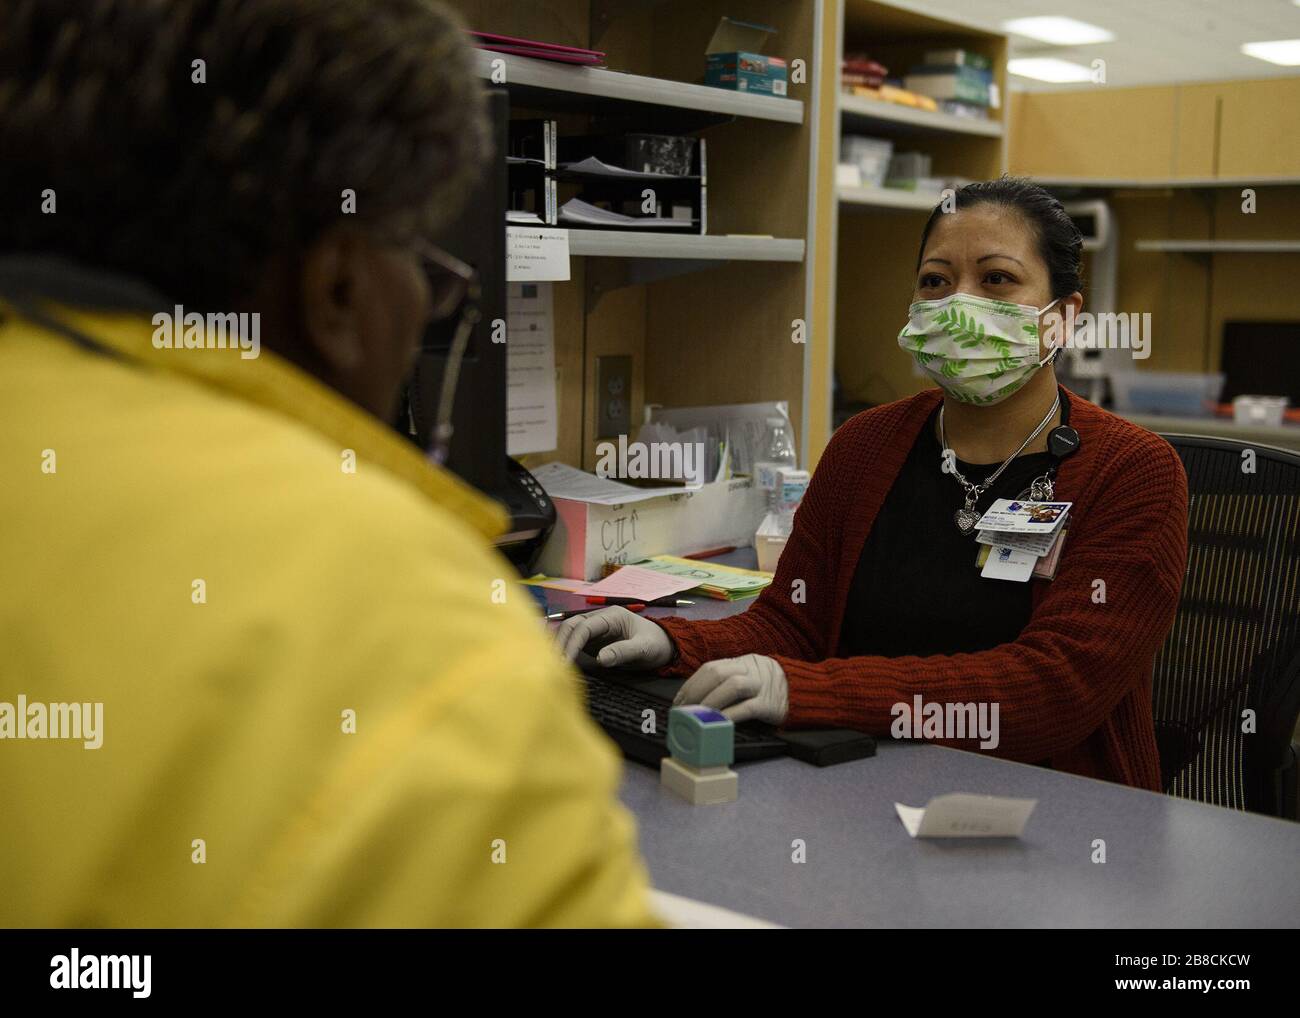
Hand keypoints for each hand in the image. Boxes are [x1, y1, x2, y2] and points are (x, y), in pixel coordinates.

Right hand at [553, 606, 674, 669]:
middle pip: (572, 625)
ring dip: (559, 645)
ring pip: (569, 631)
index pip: (585, 626)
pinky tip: (556, 660)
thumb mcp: (644, 648)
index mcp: (612, 616)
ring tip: (552, 664)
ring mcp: (595, 629)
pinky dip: (564, 648)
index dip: (573, 642)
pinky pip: (574, 641)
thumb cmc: (655, 644)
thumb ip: (623, 652)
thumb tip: (600, 659)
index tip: (565, 660)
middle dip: (561, 642)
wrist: (664, 645)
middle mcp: (600, 619)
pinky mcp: (594, 640)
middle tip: (554, 664)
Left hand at [673, 654, 787, 724]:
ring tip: (698, 716)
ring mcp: (760, 686)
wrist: (803, 691)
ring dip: (710, 702)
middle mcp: (750, 670)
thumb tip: (697, 696)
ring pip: (732, 686)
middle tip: (684, 710)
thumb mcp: (749, 675)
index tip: (679, 700)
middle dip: (696, 692)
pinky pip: (746, 708)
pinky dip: (729, 715)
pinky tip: (717, 722)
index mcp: (742, 662)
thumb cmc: (770, 686)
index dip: (692, 684)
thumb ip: (727, 680)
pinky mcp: (769, 704)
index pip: (710, 668)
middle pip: (717, 673)